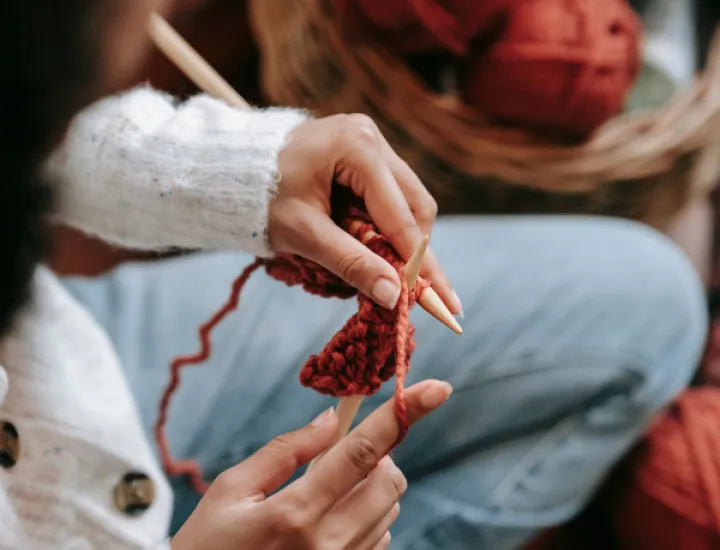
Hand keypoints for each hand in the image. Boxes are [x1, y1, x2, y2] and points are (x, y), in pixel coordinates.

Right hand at [171, 379, 451, 549]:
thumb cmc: (207, 546)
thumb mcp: (230, 490)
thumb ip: (285, 450)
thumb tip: (330, 419)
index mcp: (295, 512)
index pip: (361, 452)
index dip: (401, 415)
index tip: (436, 389)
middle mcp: (327, 544)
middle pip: (390, 482)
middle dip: (377, 458)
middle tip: (341, 458)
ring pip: (389, 510)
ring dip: (371, 488)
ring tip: (325, 495)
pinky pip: (380, 539)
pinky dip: (367, 519)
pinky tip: (329, 524)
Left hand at [271, 114, 461, 313]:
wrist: (230, 169)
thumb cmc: (260, 198)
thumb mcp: (304, 234)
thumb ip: (351, 263)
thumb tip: (394, 296)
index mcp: (358, 148)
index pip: (401, 216)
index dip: (420, 263)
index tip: (441, 300)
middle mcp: (372, 137)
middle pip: (415, 205)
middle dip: (416, 252)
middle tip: (421, 294)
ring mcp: (370, 141)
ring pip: (407, 200)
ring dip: (401, 239)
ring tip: (390, 272)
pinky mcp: (363, 153)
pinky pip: (389, 195)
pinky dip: (385, 225)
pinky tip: (375, 247)